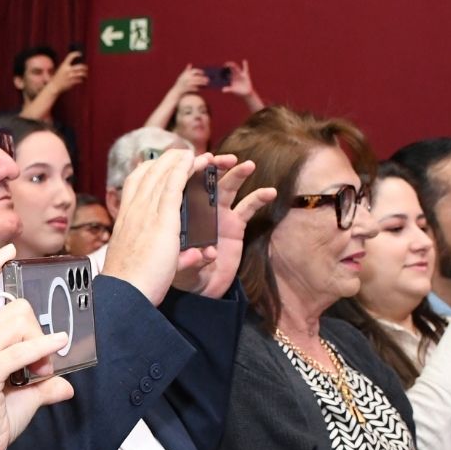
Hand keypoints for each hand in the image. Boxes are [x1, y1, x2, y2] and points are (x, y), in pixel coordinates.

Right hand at [47, 51, 88, 94]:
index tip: (80, 54)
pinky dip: (81, 80)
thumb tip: (77, 64)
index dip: (76, 54)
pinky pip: (80, 80)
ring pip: (81, 73)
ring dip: (85, 74)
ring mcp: (70, 76)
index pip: (70, 56)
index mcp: (64, 65)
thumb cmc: (58, 77)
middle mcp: (67, 70)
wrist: (54, 86)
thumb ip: (68, 66)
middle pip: (80, 66)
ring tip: (85, 75)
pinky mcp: (72, 82)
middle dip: (85, 67)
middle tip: (86, 68)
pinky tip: (81, 80)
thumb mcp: (61, 69)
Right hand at [101, 146, 197, 304]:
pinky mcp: (162, 219)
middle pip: (148, 174)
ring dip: (179, 161)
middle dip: (166, 161)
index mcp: (126, 219)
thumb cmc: (131, 285)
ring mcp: (146, 213)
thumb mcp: (144, 263)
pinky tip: (195, 160)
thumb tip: (195, 255)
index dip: (149, 170)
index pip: (135, 184)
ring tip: (193, 153)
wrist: (125, 293)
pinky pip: (174, 186)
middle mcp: (133, 211)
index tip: (159, 163)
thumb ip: (171, 255)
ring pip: (162, 175)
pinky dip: (184, 169)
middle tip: (182, 153)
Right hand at [170, 65, 207, 97]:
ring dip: (201, 83)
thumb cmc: (180, 82)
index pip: (194, 71)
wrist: (176, 91)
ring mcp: (186, 83)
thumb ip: (186, 70)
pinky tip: (200, 89)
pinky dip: (196, 88)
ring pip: (196, 83)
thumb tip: (190, 64)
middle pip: (196, 77)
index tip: (204, 73)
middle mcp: (186, 78)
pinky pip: (193, 88)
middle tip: (208, 79)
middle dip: (202, 78)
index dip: (199, 71)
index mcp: (186, 74)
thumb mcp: (182, 75)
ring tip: (206, 83)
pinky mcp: (186, 88)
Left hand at [171, 154, 275, 297]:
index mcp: (180, 213)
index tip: (202, 160)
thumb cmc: (184, 276)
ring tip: (248, 165)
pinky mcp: (235, 225)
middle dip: (216, 166)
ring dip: (237, 175)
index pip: (183, 184)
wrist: (202, 290)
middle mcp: (199, 209)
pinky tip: (269, 192)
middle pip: (207, 179)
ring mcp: (218, 215)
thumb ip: (190, 261)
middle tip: (226, 159)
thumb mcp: (180, 271)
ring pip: (227, 188)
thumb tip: (206, 253)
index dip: (192, 169)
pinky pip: (247, 207)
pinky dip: (258, 198)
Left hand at [222, 59, 254, 97]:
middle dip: (228, 66)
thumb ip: (228, 89)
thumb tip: (222, 90)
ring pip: (236, 68)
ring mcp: (240, 74)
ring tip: (231, 64)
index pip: (227, 72)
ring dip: (234, 66)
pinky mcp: (245, 75)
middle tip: (225, 65)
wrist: (245, 93)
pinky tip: (244, 60)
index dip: (224, 70)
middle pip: (231, 69)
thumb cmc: (238, 91)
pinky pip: (245, 69)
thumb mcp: (233, 90)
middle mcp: (235, 75)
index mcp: (232, 78)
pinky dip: (245, 65)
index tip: (222, 69)